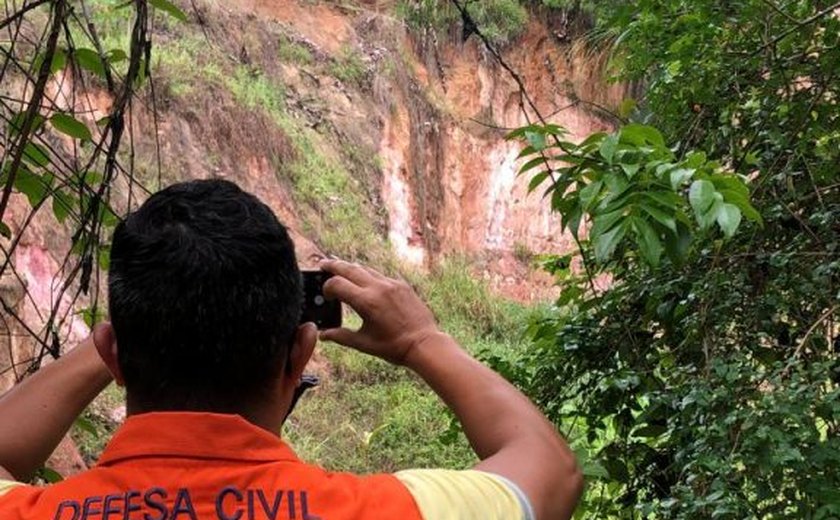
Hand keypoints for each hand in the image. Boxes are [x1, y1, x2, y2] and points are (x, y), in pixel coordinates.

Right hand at [319, 260, 439, 363]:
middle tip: (322, 264)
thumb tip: (323, 334)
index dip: (327, 288)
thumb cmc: (394, 347)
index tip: (327, 297)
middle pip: (349, 268)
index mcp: (366, 302)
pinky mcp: (401, 285)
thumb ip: (340, 336)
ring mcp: (391, 284)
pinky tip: (364, 282)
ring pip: (365, 269)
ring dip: (351, 268)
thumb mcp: (363, 343)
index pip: (337, 283)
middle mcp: (378, 288)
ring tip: (340, 269)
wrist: (424, 343)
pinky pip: (380, 275)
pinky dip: (368, 276)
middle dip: (333, 265)